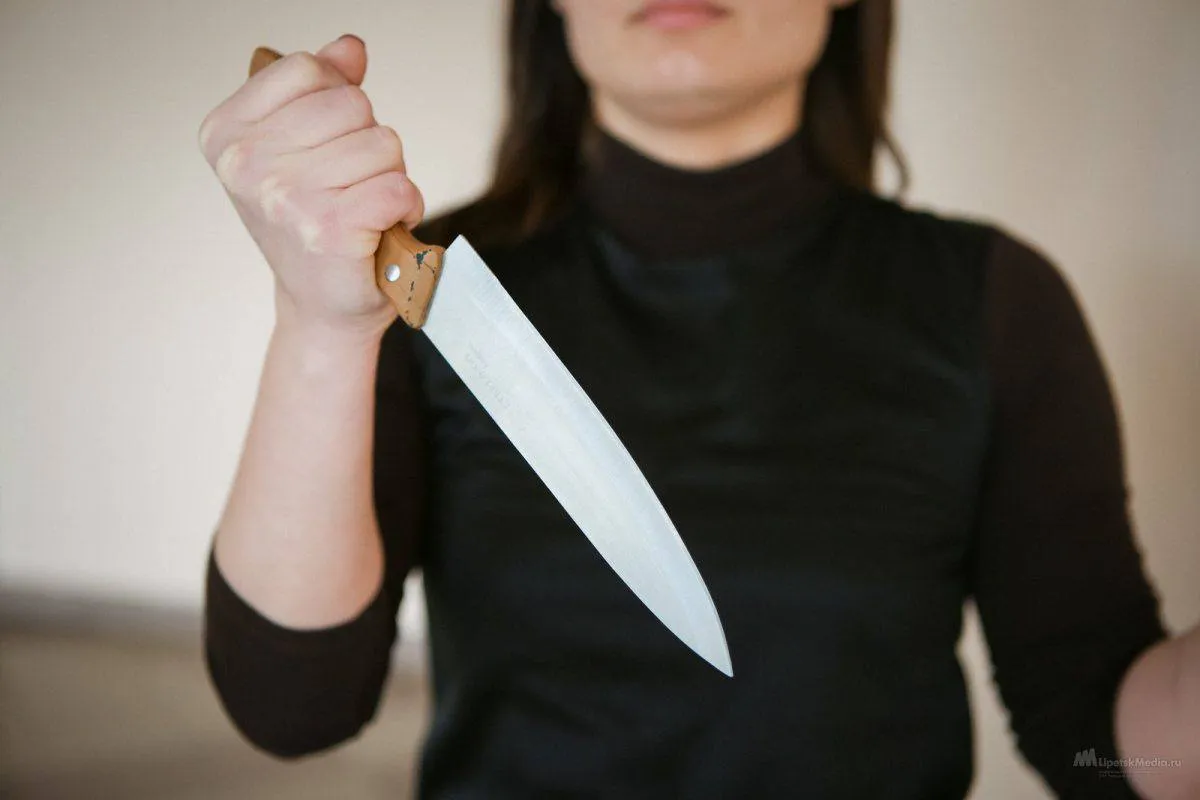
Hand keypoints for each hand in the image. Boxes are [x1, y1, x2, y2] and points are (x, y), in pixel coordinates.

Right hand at [198, 35, 423, 337]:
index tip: (326, 146)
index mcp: (227, 133)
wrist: (322, 304)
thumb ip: (322, 88)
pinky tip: (380, 228)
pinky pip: (399, 186)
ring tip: (363, 209)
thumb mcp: (303, 147)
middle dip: (368, 142)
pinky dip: (406, 206)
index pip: (309, 69)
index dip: (338, 101)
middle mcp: (246, 164)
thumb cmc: (314, 222)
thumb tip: (349, 47)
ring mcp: (286, 197)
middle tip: (349, 186)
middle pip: (353, 104)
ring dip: (388, 176)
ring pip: (383, 143)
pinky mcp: (330, 229)